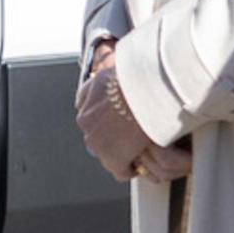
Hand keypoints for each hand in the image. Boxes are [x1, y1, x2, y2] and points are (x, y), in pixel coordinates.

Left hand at [74, 44, 191, 184]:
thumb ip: (104, 70)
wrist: (148, 90)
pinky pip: (121, 170)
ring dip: (123, 152)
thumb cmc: (140, 75)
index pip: (88, 112)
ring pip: (107, 153)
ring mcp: (96, 141)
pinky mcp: (112, 158)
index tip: (120, 119)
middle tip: (136, 136)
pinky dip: (131, 168)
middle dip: (114, 137)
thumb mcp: (114, 66)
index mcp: (86, 97)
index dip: (106, 117)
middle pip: (97, 136)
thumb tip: (102, 62)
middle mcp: (86, 120)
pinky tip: (144, 159)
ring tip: (142, 148)